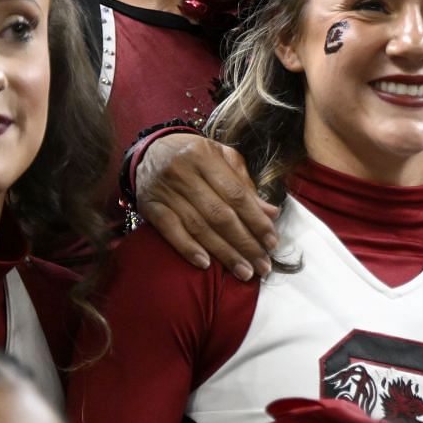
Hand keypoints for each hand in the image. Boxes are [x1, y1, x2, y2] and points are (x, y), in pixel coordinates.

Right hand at [136, 133, 278, 280]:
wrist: (149, 150)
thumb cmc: (194, 155)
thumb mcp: (222, 158)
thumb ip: (245, 184)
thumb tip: (271, 213)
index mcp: (205, 157)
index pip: (236, 194)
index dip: (256, 221)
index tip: (272, 242)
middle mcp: (183, 173)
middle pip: (219, 215)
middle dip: (244, 243)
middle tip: (262, 265)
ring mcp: (164, 191)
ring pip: (198, 227)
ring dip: (223, 253)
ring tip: (244, 271)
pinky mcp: (149, 206)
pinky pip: (169, 230)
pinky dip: (188, 248)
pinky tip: (206, 264)